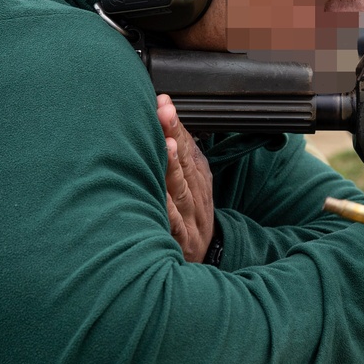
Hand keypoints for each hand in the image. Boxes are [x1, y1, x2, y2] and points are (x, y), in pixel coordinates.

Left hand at [157, 94, 213, 261]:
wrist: (205, 261)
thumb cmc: (191, 219)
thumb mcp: (194, 186)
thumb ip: (182, 159)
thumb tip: (167, 127)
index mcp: (199, 179)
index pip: (189, 146)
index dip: (177, 125)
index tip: (164, 101)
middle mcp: (196, 195)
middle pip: (186, 161)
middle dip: (174, 133)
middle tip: (163, 110)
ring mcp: (189, 217)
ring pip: (181, 188)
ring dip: (173, 165)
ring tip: (166, 144)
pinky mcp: (181, 240)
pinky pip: (173, 221)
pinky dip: (167, 206)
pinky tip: (159, 193)